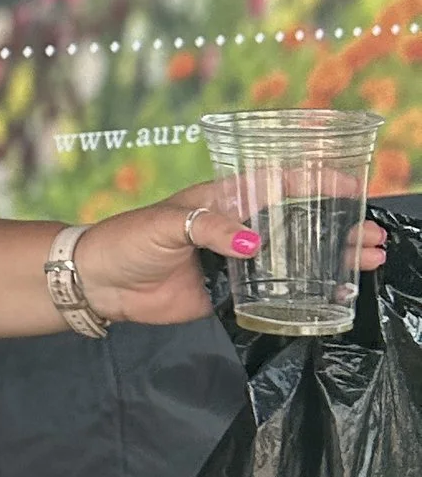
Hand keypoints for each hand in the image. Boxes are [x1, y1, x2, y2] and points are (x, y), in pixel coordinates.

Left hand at [72, 179, 388, 326]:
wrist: (101, 282)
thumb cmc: (129, 239)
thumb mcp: (168, 224)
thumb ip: (210, 229)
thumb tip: (252, 243)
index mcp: (224, 198)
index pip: (278, 183)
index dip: (316, 181)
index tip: (353, 184)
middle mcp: (238, 226)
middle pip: (299, 222)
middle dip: (339, 227)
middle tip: (375, 237)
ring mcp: (238, 261)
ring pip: (295, 257)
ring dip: (333, 259)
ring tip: (370, 261)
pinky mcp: (231, 293)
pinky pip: (275, 292)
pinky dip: (306, 293)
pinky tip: (336, 295)